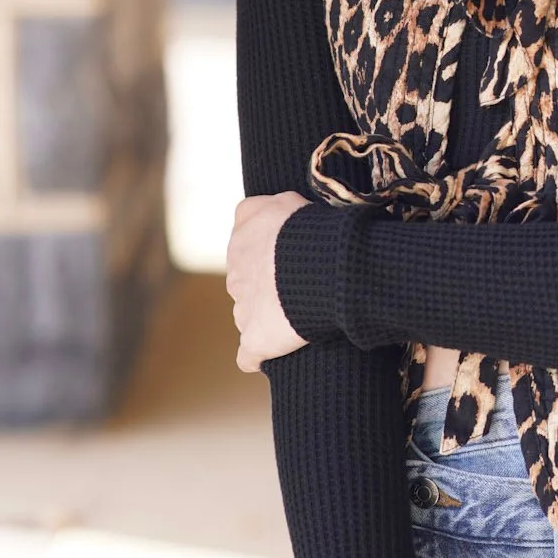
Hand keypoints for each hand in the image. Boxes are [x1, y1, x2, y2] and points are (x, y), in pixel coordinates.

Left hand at [225, 192, 310, 371]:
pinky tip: (272, 355)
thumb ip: (273, 207)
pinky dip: (257, 356)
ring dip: (268, 318)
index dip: (269, 252)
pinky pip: (249, 356)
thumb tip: (275, 212)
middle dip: (268, 286)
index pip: (246, 245)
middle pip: (247, 282)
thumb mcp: (289, 201)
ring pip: (248, 316)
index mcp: (242, 239)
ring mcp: (243, 310)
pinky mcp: (256, 340)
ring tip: (300, 318)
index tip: (292, 256)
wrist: (322, 268)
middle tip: (303, 286)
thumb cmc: (312, 231)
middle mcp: (236, 274)